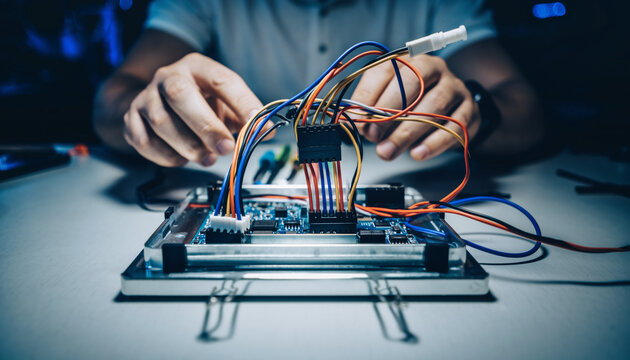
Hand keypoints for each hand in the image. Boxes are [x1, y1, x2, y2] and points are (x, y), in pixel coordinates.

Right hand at [123, 53, 264, 166]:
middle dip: (206, 127)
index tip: (257, 123)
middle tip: (226, 148)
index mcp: (197, 67)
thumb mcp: (225, 104)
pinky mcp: (130, 119)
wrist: (156, 101)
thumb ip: (246, 117)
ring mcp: (146, 97)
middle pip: (181, 96)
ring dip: (188, 147)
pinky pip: (144, 141)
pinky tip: (181, 157)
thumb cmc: (199, 103)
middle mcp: (167, 77)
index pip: (221, 80)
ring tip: (207, 158)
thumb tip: (265, 131)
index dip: (241, 102)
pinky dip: (166, 156)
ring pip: (161, 123)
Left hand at [351, 54, 480, 160]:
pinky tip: (418, 153)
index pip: (386, 72)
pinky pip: (454, 126)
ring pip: (433, 107)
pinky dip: (434, 142)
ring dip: (407, 133)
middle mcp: (434, 68)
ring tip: (389, 151)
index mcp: (408, 60)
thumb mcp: (387, 97)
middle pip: (413, 86)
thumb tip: (349, 120)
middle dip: (390, 114)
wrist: (451, 107)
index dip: (369, 98)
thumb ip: (368, 106)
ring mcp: (454, 87)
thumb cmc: (412, 101)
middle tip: (373, 138)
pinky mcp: (469, 110)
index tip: (358, 121)